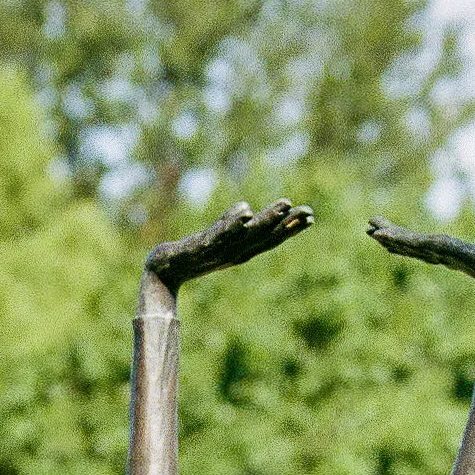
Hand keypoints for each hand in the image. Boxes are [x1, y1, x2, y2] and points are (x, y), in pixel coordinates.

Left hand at [143, 199, 311, 294]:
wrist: (164, 270)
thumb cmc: (191, 255)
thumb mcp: (216, 238)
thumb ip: (231, 225)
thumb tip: (247, 209)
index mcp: (240, 251)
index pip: (270, 239)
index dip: (290, 229)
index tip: (310, 216)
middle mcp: (234, 252)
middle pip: (264, 236)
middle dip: (286, 224)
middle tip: (308, 211)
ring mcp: (218, 250)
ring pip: (247, 233)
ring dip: (266, 219)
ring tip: (284, 204)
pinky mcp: (200, 247)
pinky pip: (219, 234)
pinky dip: (232, 224)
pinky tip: (245, 212)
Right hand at [366, 210, 474, 326]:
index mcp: (459, 255)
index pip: (428, 246)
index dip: (408, 239)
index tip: (388, 232)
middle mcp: (449, 258)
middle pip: (415, 246)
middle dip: (392, 237)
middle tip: (368, 228)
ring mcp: (449, 257)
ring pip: (416, 246)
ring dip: (393, 238)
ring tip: (371, 231)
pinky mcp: (452, 254)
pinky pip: (426, 245)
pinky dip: (408, 242)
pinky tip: (391, 237)